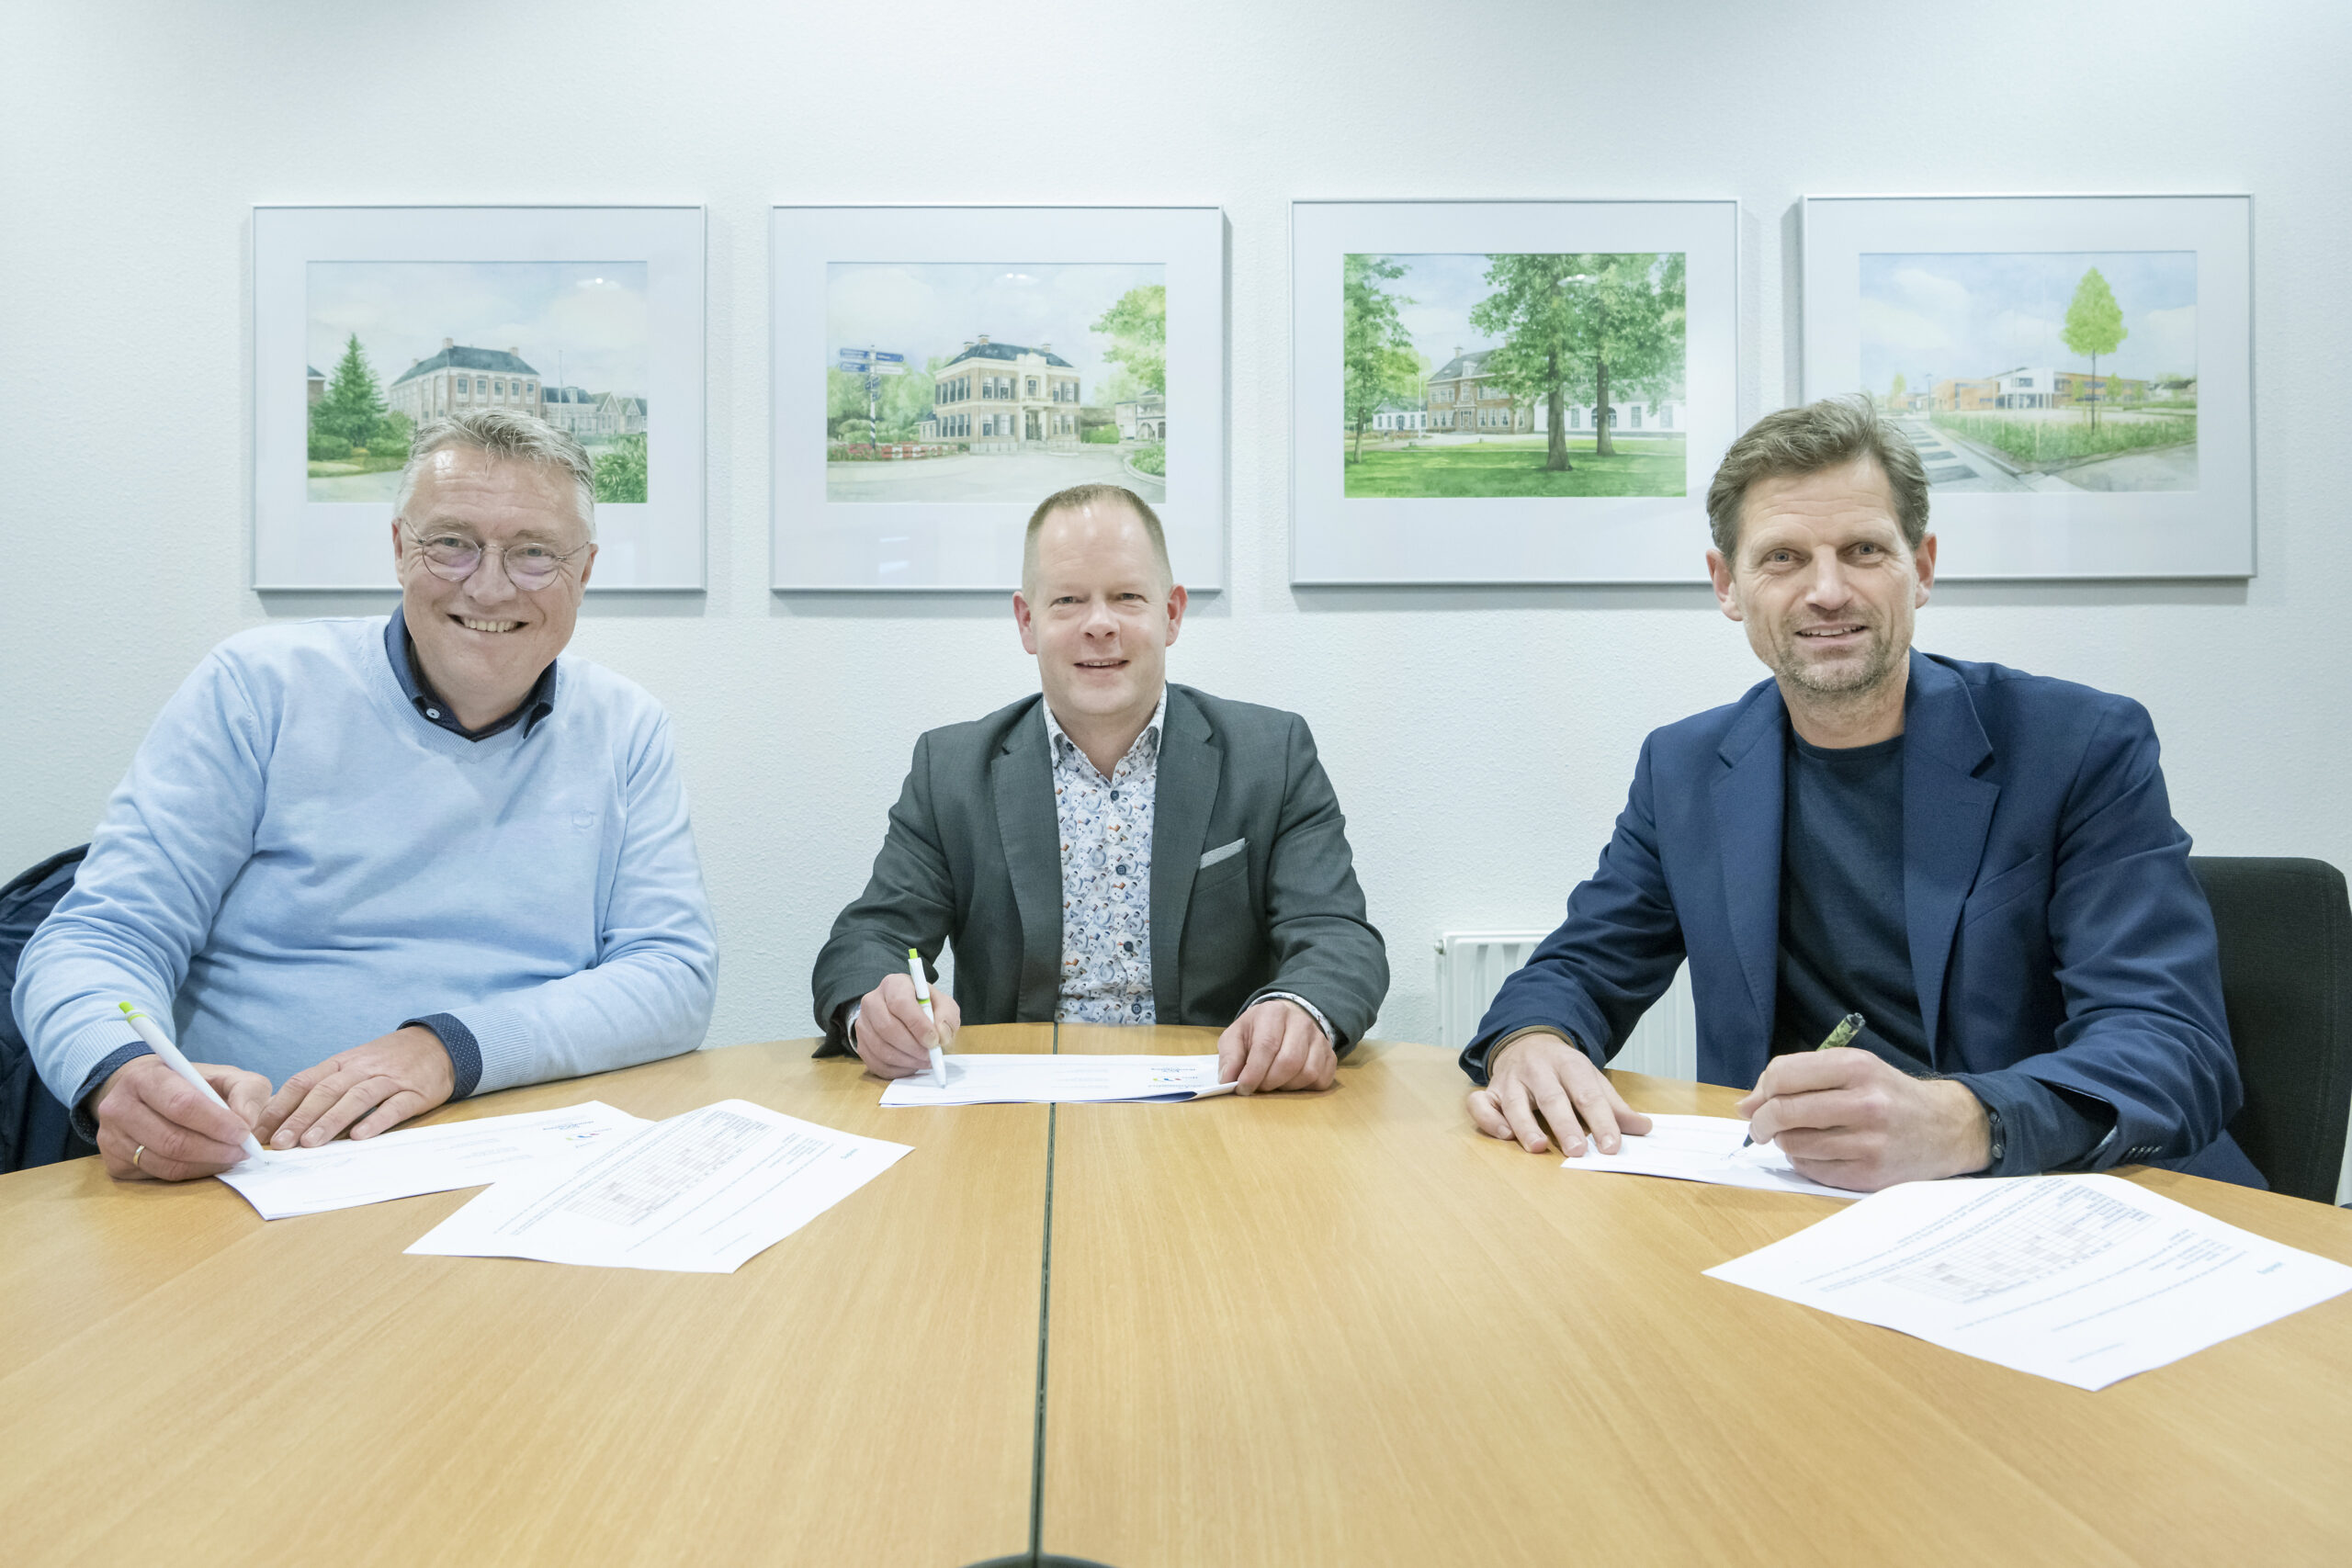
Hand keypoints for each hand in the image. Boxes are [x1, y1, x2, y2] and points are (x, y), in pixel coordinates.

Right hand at [90, 1054, 271, 1181]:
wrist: (144, 1093)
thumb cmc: (189, 1083)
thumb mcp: (223, 1074)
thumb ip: (245, 1090)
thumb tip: (247, 1122)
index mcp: (145, 1077)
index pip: (181, 1104)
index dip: (216, 1123)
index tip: (243, 1133)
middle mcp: (119, 1107)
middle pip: (172, 1140)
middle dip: (215, 1150)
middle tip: (242, 1152)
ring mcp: (110, 1138)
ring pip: (166, 1163)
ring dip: (206, 1165)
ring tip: (229, 1157)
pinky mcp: (113, 1163)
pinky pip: (158, 1175)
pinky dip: (190, 1173)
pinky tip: (206, 1162)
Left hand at [257, 1025, 455, 1149]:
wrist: (437, 1044)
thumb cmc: (387, 1061)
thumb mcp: (353, 1065)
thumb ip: (323, 1086)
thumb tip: (282, 1115)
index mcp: (341, 1063)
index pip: (304, 1082)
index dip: (281, 1106)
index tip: (261, 1130)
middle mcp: (361, 1069)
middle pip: (326, 1092)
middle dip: (299, 1118)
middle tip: (280, 1143)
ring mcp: (389, 1079)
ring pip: (355, 1098)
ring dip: (331, 1121)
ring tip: (311, 1143)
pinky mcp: (414, 1092)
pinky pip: (394, 1107)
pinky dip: (376, 1121)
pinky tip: (360, 1136)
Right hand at [852, 971, 960, 1078]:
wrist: (908, 1016)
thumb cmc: (926, 1008)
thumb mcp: (943, 1005)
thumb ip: (947, 1017)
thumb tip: (940, 1035)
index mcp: (894, 985)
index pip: (900, 1003)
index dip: (917, 1025)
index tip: (934, 1040)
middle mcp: (872, 1001)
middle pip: (887, 1027)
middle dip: (912, 1046)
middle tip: (930, 1056)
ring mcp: (863, 1024)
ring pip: (881, 1048)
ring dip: (907, 1060)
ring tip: (924, 1061)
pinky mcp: (861, 1045)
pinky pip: (876, 1063)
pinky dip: (897, 1069)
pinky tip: (911, 1064)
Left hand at [1216, 999, 1336, 1093]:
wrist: (1285, 1021)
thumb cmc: (1256, 1031)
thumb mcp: (1235, 1037)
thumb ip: (1229, 1057)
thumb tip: (1227, 1080)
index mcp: (1273, 1013)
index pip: (1267, 1045)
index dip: (1254, 1072)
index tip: (1243, 1088)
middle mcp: (1301, 1022)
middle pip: (1289, 1061)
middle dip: (1270, 1082)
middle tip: (1258, 1087)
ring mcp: (1319, 1038)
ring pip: (1308, 1072)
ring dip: (1287, 1086)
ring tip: (1274, 1083)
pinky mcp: (1330, 1054)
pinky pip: (1322, 1079)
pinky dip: (1305, 1088)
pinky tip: (1290, 1082)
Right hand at [1467, 1031, 1652, 1154]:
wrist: (1527, 1040)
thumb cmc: (1563, 1069)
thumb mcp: (1591, 1078)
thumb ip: (1614, 1106)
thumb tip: (1644, 1128)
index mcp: (1569, 1064)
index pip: (1587, 1094)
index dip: (1601, 1121)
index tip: (1611, 1146)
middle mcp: (1538, 1069)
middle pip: (1552, 1097)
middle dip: (1564, 1124)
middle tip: (1577, 1151)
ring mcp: (1511, 1079)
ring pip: (1514, 1102)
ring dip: (1526, 1125)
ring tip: (1538, 1147)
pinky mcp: (1490, 1090)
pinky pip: (1481, 1103)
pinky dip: (1489, 1119)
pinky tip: (1504, 1135)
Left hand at [1736, 1048, 1991, 1190]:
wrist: (1948, 1128)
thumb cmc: (1889, 1094)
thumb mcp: (1853, 1069)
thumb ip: (1799, 1078)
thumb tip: (1744, 1105)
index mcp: (1857, 1067)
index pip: (1784, 1075)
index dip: (1761, 1090)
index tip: (1757, 1102)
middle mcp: (1865, 1102)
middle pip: (1784, 1112)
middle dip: (1761, 1122)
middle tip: (1761, 1127)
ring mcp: (1870, 1142)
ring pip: (1794, 1144)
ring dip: (1784, 1142)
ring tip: (1796, 1136)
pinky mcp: (1870, 1174)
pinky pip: (1813, 1170)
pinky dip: (1803, 1162)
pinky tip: (1816, 1153)